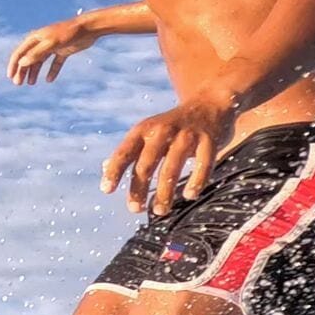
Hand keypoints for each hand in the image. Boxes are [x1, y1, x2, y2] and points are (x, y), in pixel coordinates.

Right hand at [7, 15, 105, 85]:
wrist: (88, 29)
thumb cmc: (68, 33)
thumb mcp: (51, 44)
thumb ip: (36, 53)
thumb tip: (22, 63)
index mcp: (36, 38)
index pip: (20, 52)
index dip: (14, 65)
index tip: (10, 77)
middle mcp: (42, 42)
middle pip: (28, 58)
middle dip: (22, 71)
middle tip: (18, 84)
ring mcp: (52, 46)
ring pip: (40, 61)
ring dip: (34, 72)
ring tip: (31, 83)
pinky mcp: (63, 50)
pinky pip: (55, 63)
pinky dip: (52, 71)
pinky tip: (49, 80)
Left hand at [102, 99, 238, 216]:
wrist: (210, 104)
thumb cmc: (174, 125)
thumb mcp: (149, 132)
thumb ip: (130, 150)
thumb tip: (105, 168)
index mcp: (145, 129)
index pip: (125, 152)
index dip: (114, 171)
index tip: (106, 190)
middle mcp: (164, 130)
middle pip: (146, 163)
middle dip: (139, 188)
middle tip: (135, 208)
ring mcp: (187, 135)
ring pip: (172, 167)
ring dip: (164, 192)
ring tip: (160, 211)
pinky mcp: (209, 141)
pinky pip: (202, 164)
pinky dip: (196, 182)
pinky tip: (189, 195)